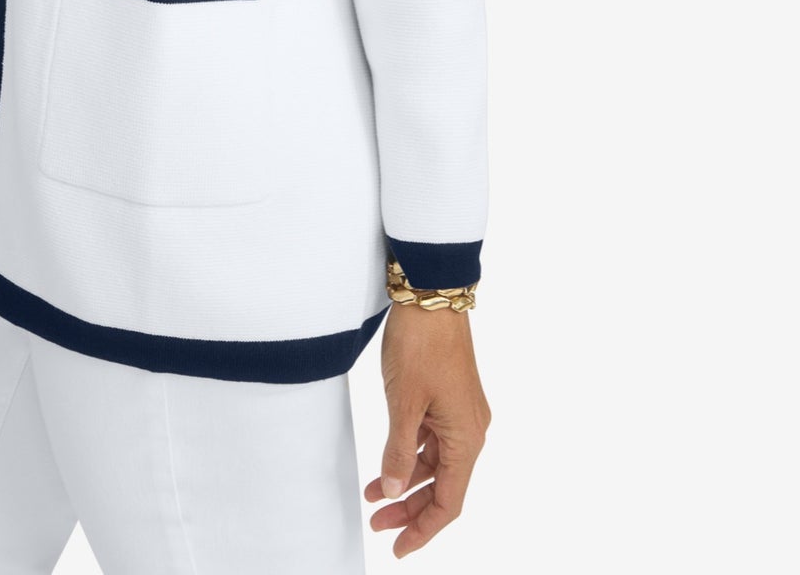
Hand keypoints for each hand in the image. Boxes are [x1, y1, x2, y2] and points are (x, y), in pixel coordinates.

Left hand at [363, 303, 490, 557]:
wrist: (431, 296)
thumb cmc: (421, 344)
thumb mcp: (403, 402)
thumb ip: (398, 451)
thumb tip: (392, 492)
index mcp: (467, 437)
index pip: (450, 501)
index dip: (424, 529)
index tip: (399, 548)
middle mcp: (470, 430)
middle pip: (443, 486)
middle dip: (410, 509)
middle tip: (378, 525)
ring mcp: (459, 414)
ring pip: (434, 464)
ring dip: (406, 482)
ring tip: (373, 497)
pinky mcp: (448, 399)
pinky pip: (430, 440)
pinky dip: (408, 455)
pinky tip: (385, 464)